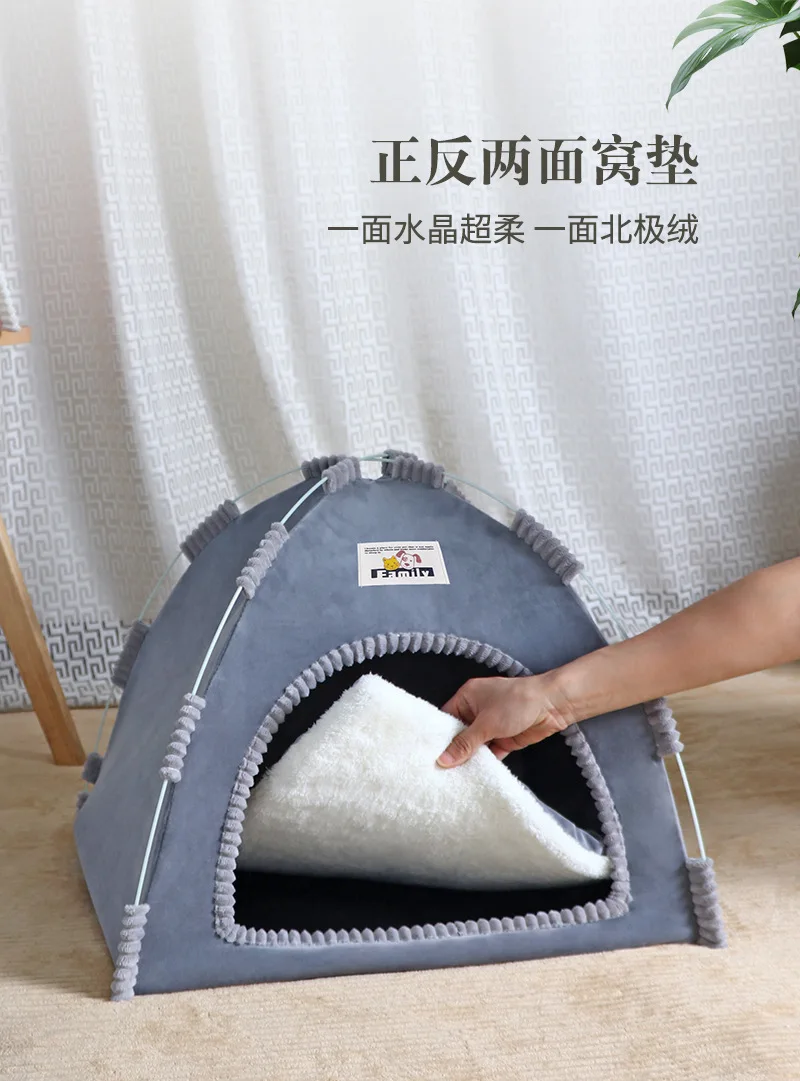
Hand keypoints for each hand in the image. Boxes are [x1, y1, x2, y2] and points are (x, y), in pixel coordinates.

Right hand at [436, 674, 575, 767]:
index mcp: (467, 697)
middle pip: (459, 734)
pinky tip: (473, 777)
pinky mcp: (503, 739)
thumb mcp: (486, 723)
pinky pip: (488, 753)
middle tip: (436, 773)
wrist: (553, 705)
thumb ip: (464, 744)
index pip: (445, 718)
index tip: (425, 756)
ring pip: (474, 746)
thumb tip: (442, 761)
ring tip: (451, 780)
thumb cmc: (516, 703)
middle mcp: (476, 711)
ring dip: (468, 759)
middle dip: (452, 751)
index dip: (437, 737)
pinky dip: (484, 763)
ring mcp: (490, 726)